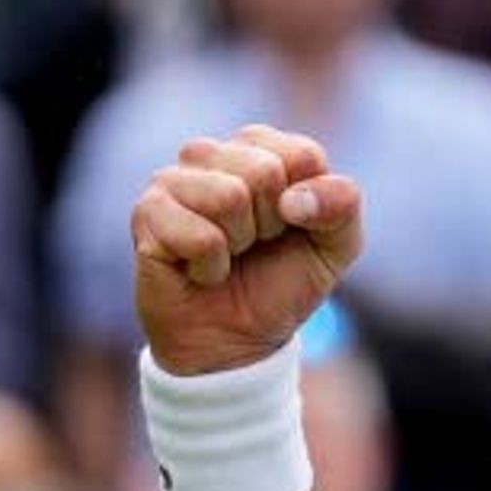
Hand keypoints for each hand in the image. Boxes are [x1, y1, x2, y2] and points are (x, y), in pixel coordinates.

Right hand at [130, 125, 363, 377]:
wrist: (234, 342)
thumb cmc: (281, 283)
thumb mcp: (335, 245)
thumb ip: (343, 204)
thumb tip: (294, 199)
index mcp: (260, 149)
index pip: (303, 155)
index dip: (307, 206)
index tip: (289, 228)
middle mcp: (211, 154)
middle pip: (265, 172)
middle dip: (271, 225)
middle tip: (253, 246)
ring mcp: (172, 179)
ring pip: (229, 196)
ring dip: (239, 243)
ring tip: (226, 253)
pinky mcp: (147, 213)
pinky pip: (202, 236)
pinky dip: (211, 267)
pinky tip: (200, 270)